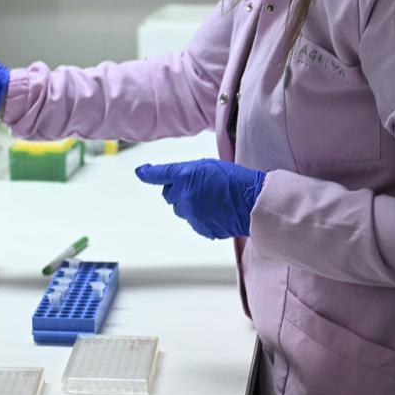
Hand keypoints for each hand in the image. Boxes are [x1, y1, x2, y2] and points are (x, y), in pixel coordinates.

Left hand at [135, 158, 265, 238]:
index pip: (159, 174)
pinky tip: (216, 211)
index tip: (141, 172)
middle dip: (178, 191)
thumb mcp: (208, 166)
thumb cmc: (235, 180)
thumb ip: (186, 172)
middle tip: (199, 187)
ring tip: (211, 200)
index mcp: (186, 175)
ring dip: (189, 204)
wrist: (253, 202)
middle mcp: (185, 195)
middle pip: (169, 195)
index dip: (148, 173)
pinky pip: (193, 221)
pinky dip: (200, 216)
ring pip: (180, 209)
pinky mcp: (200, 227)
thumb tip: (170, 179)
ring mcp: (191, 214)